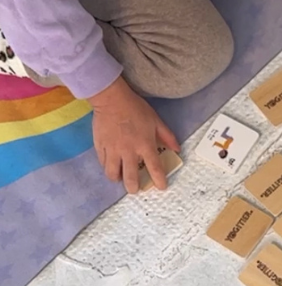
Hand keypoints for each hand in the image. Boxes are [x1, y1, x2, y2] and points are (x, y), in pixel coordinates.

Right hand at [90, 77, 178, 193]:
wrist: (111, 98)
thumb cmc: (135, 108)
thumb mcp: (156, 120)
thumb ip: (167, 136)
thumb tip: (177, 150)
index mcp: (145, 145)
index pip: (155, 169)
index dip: (159, 181)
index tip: (161, 187)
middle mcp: (128, 151)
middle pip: (130, 179)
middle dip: (134, 188)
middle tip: (135, 188)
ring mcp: (112, 150)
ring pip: (113, 174)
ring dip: (118, 179)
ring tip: (121, 177)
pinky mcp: (100, 146)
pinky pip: (103, 163)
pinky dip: (107, 167)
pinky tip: (111, 165)